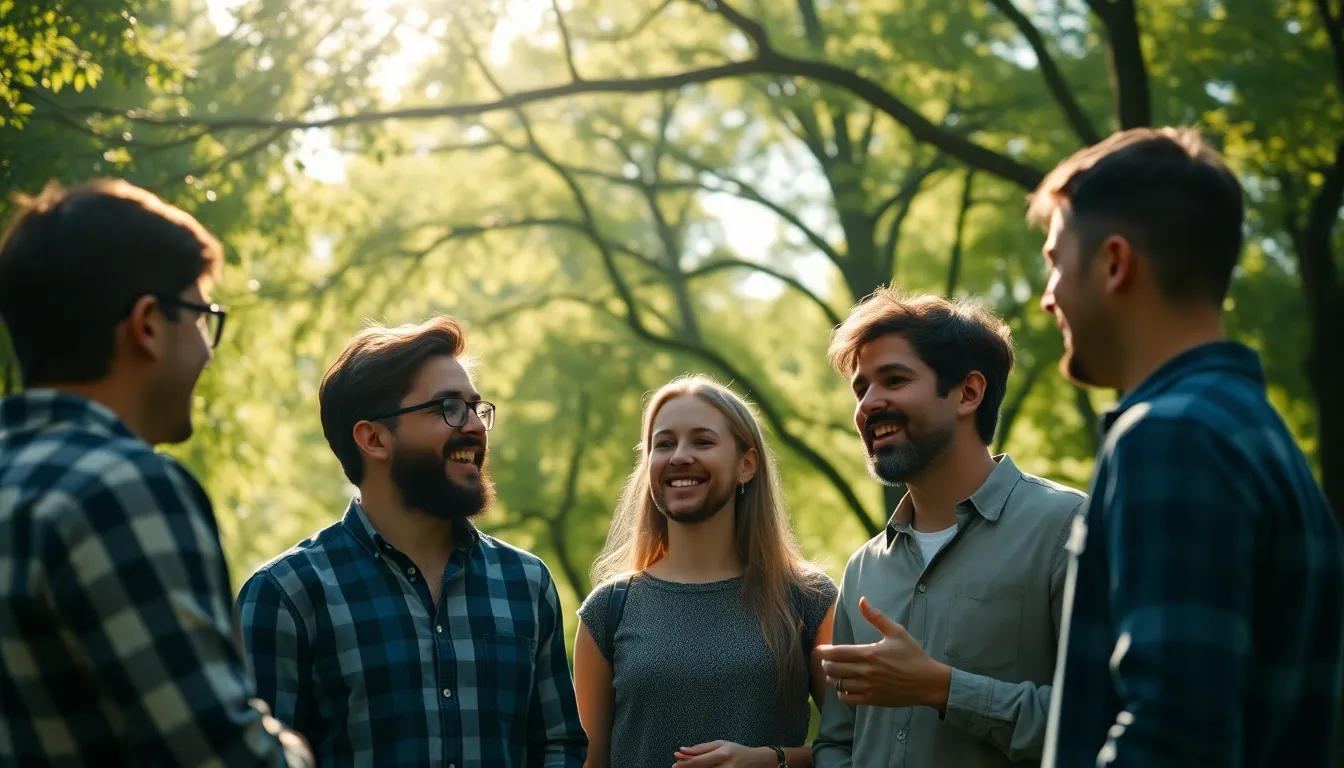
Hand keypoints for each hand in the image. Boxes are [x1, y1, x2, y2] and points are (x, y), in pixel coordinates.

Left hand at [673, 741, 775, 766]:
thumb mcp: (720, 744)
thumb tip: (682, 750)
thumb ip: (701, 748)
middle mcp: (726, 767)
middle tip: (676, 767)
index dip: (685, 764)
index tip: (674, 763)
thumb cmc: (737, 750)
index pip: (700, 761)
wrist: (757, 762)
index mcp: (723, 754)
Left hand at [814, 596, 951, 709]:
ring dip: (832, 678)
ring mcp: (868, 687)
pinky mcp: (872, 700)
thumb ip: (876, 617)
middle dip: (826, 664)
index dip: (824, 652)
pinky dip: (841, 693)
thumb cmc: (913, 655)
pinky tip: (844, 686)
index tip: (820, 650)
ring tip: (834, 672)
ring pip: (838, 684)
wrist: (927, 682)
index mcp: (869, 654)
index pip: (837, 653)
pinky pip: (848, 699)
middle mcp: (866, 672)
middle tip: (827, 660)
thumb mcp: (897, 632)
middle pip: (834, 669)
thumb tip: (862, 600)